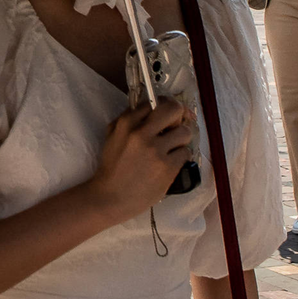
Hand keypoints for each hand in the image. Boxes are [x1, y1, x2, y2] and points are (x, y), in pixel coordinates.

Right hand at [84, 98, 195, 223]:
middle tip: (176, 126)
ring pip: (185, 132)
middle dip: (179, 116)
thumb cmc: (112, 167)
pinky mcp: (168, 167)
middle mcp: (141, 132)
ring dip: (181, 140)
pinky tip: (170, 163)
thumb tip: (152, 109)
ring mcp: (156, 150)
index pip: (154, 102)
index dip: (163, 107)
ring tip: (172, 148)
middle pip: (174, 109)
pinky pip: (185, 153)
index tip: (166, 115)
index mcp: (126, 123)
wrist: (111, 197)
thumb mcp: (113, 136)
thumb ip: (130, 120)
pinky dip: (180, 157)